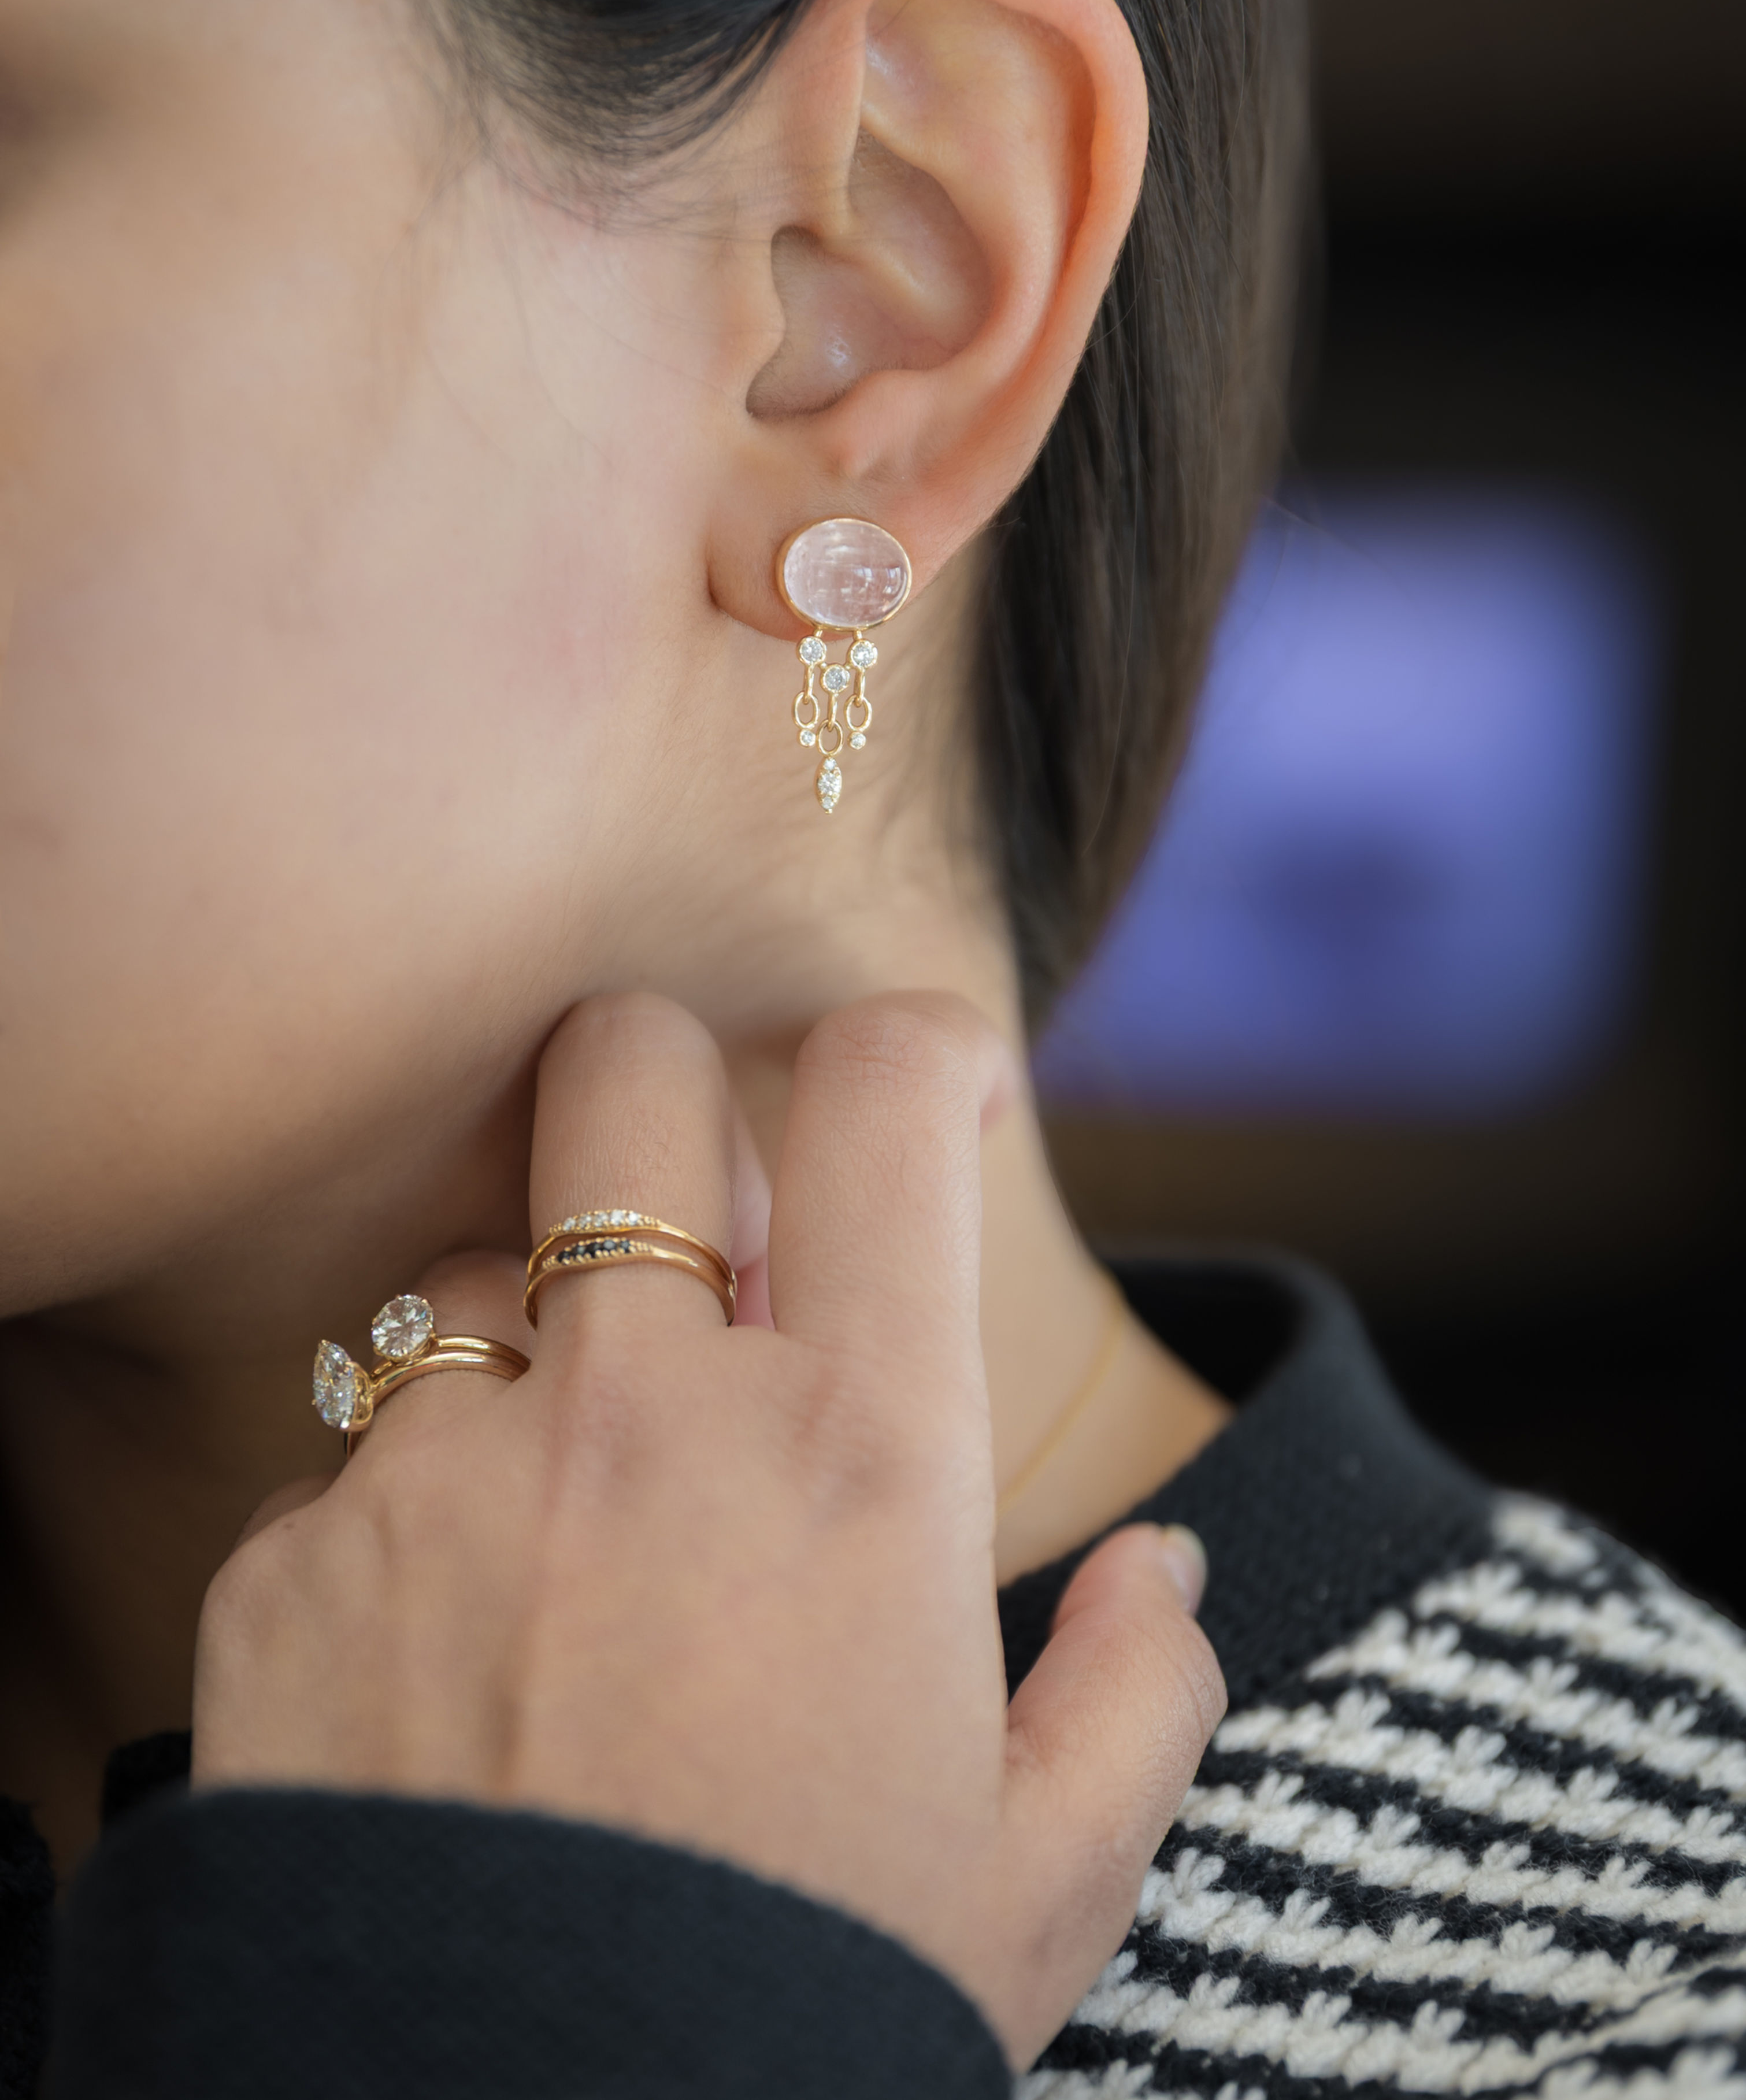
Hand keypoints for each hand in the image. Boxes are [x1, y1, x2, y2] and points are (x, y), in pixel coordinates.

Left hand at [193, 992, 1223, 2066]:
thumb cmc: (803, 2007)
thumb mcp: (1039, 1878)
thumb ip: (1135, 1693)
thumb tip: (1161, 1574)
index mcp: (859, 1457)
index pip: (883, 1098)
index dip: (919, 1045)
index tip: (926, 1087)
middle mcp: (646, 1412)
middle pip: (618, 1070)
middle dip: (661, 1095)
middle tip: (697, 1216)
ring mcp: (447, 1475)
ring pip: (467, 1270)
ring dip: (529, 1345)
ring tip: (563, 1508)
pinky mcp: (292, 1567)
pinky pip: (345, 1468)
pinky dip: (403, 1528)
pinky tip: (443, 1671)